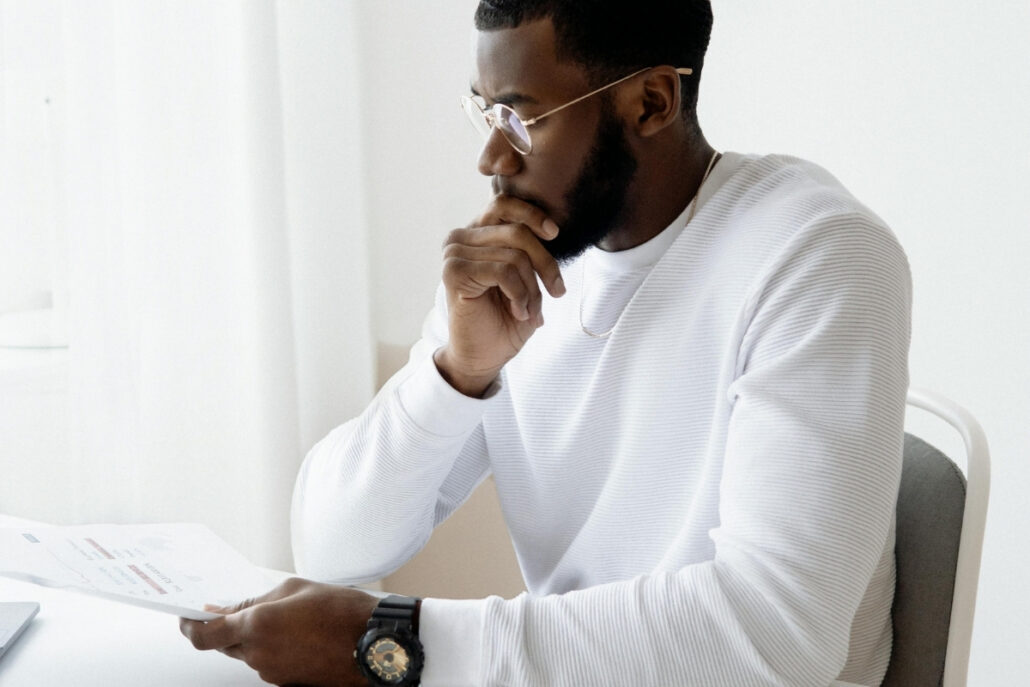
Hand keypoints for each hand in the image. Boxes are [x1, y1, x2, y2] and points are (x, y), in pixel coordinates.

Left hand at [179, 577, 377, 686]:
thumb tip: (232, 608)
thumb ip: (258, 598)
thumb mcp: (295, 589)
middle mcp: (259, 655)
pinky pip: (267, 663)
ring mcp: (273, 672)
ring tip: (280, 618)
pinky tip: (292, 633)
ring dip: (253, 638)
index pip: (203, 635)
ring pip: (247, 655)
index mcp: (256, 626)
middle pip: (223, 645)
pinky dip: (270, 648)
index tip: (186, 617)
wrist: (374, 642)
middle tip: (231, 610)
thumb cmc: (342, 612)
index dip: (189, 626)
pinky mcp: (288, 682)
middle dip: (224, 628)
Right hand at [436, 194, 565, 395]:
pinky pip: (504, 272)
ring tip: (528, 310)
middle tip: (556, 293)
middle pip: (518, 233)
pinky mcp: (453, 273)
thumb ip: (529, 250)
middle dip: (545, 265)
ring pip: (515, 256)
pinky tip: (518, 311)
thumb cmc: (504, 319)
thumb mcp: (526, 279)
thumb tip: (551, 227)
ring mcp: (453, 254)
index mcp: (476, 234)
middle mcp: (460, 238)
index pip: (504, 205)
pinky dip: (520, 295)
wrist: (483, 357)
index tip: (554, 234)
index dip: (533, 214)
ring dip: (532, 289)